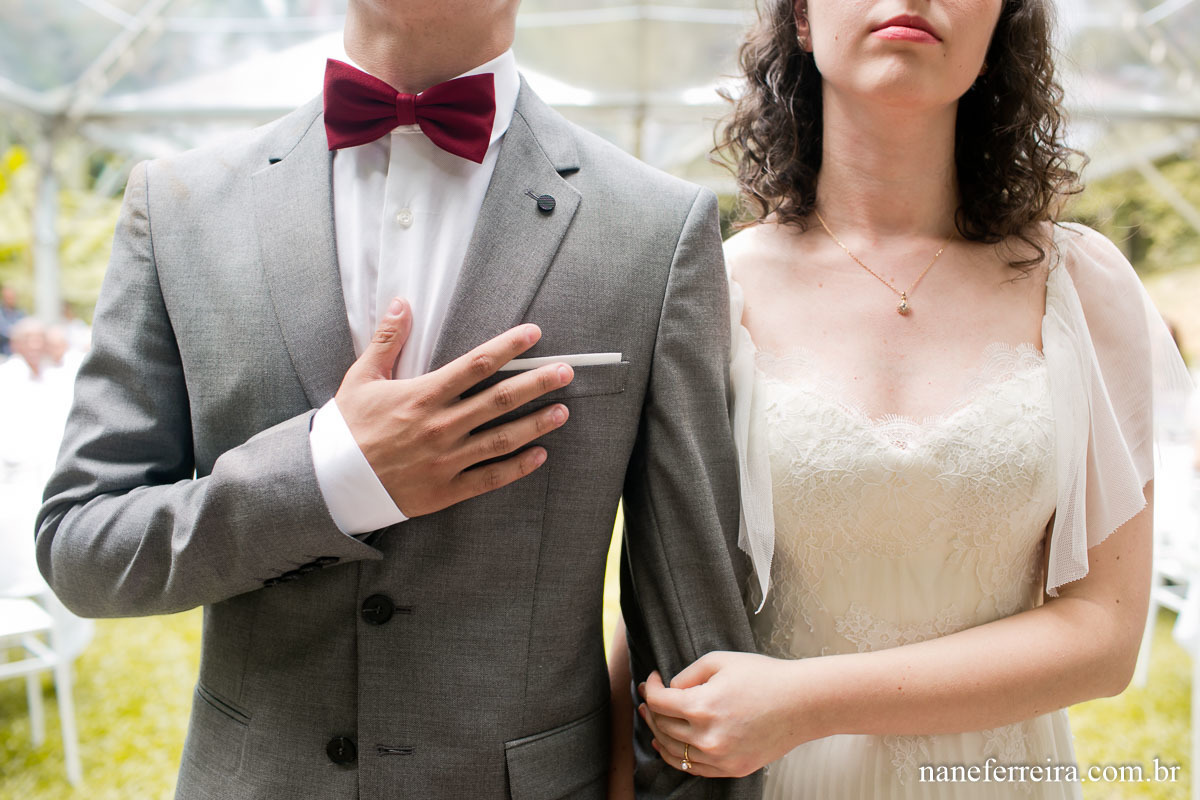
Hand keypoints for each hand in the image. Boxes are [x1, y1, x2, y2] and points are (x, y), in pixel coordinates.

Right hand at [334, 296, 573, 516]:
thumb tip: (401, 303)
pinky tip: (540, 454)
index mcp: (423, 395)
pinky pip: (490, 477)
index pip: (476, 364)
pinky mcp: (447, 489)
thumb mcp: (362, 378)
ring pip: (502, 439)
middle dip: (536, 383)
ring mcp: (446, 459)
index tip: (533, 335)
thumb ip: (387, 341)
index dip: (508, 347)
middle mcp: (441, 426)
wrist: (331, 482)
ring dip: (536, 423)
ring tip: (563, 411)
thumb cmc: (348, 429)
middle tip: (566, 372)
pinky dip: (517, 467)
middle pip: (499, 399)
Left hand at [638, 652, 820, 777]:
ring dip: (659, 733)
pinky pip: (693, 768)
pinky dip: (677, 756)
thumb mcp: (719, 661)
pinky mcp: (731, 768)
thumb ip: (687, 674)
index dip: (650, 688)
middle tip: (648, 698)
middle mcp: (707, 737)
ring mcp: (720, 757)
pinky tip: (671, 744)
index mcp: (702, 707)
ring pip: (673, 751)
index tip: (653, 679)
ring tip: (653, 720)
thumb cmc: (763, 676)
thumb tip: (671, 688)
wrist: (801, 703)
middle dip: (651, 709)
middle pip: (662, 726)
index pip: (659, 702)